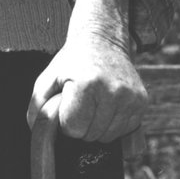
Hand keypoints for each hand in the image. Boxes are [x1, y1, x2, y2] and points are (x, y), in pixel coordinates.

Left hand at [27, 0, 146, 144]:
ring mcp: (131, 98)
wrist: (102, 41)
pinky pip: (125, 132)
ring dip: (97, 127)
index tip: (67, 104)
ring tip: (93, 103)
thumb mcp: (48, 78)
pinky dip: (113, 125)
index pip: (73, 128)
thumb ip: (38, 107)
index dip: (65, 120)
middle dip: (81, 125)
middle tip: (80, 102)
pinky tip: (107, 107)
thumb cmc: (72, 62)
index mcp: (86, 84)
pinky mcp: (142, 102)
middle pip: (91, 135)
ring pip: (109, 137)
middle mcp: (113, 91)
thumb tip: (37, 135)